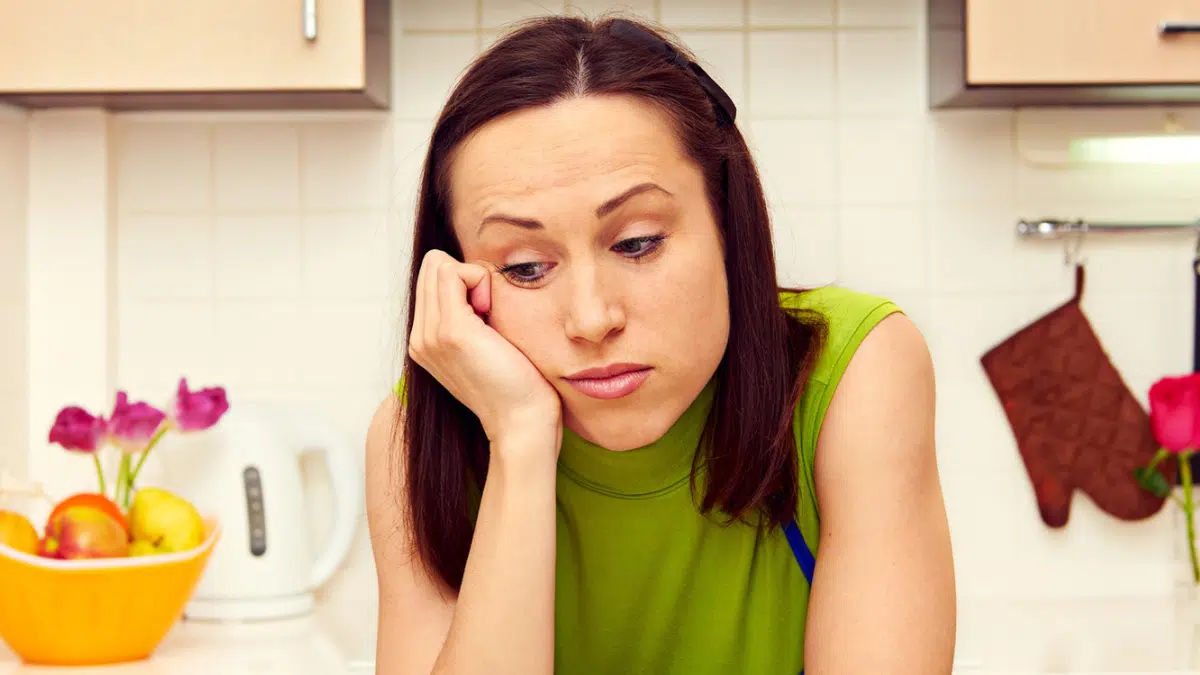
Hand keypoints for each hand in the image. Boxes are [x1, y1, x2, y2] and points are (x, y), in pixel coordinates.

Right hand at [408, 250, 561, 448]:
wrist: (521, 423)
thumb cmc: (516, 385)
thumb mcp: (484, 346)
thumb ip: (471, 317)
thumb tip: (479, 282)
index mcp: (425, 342)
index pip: (431, 277)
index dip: (464, 282)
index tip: (487, 314)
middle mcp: (420, 338)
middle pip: (432, 265)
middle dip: (466, 276)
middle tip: (490, 312)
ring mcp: (430, 335)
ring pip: (439, 265)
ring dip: (474, 279)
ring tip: (490, 317)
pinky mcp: (451, 331)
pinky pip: (454, 272)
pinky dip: (480, 281)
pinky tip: (493, 314)